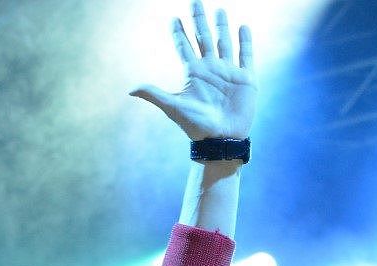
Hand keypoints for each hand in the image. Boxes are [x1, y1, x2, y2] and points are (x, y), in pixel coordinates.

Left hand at [130, 1, 255, 139]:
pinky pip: (246, 55)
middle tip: (195, 1)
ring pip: (224, 43)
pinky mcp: (245, 79)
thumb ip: (154, 94)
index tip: (174, 18)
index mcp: (193, 73)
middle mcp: (210, 69)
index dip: (178, 33)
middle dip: (199, 20)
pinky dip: (245, 41)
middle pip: (203, 38)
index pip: (184, 47)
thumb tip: (130, 89)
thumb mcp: (173, 107)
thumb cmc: (196, 126)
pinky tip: (243, 27)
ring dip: (222, 27)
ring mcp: (228, 72)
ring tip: (219, 10)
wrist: (221, 140)